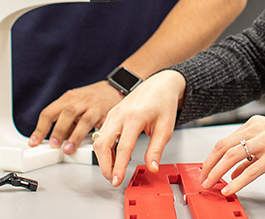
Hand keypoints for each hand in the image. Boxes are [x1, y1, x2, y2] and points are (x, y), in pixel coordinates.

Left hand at [28, 80, 122, 153]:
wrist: (115, 88)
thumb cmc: (92, 98)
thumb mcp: (75, 105)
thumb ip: (67, 122)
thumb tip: (58, 140)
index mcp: (68, 98)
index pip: (49, 112)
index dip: (40, 129)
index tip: (34, 142)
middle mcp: (80, 100)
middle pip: (66, 114)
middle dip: (58, 131)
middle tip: (53, 145)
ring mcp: (94, 106)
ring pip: (83, 120)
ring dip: (75, 136)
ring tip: (69, 149)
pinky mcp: (107, 113)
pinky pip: (100, 125)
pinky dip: (93, 135)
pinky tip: (90, 144)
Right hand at [94, 70, 186, 186]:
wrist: (160, 84)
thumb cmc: (163, 102)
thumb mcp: (166, 127)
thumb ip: (157, 149)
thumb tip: (152, 167)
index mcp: (135, 117)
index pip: (123, 147)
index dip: (118, 167)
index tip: (117, 180)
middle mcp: (120, 114)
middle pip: (102, 144)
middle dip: (105, 166)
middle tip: (113, 179)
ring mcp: (113, 114)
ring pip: (98, 140)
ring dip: (103, 158)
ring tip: (114, 171)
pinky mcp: (110, 115)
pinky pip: (101, 135)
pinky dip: (104, 149)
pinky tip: (112, 157)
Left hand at [201, 115, 264, 195]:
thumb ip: (252, 153)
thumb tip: (235, 170)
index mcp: (256, 124)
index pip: (225, 140)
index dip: (212, 156)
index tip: (205, 168)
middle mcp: (258, 129)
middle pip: (223, 146)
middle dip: (209, 164)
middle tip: (202, 178)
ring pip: (232, 156)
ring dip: (217, 172)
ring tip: (210, 184)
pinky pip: (251, 170)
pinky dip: (237, 181)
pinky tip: (230, 188)